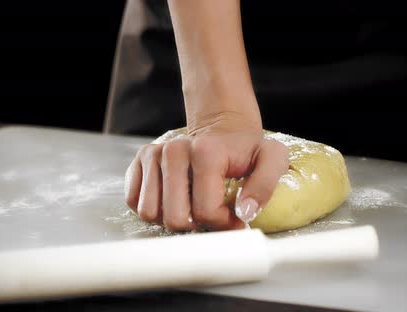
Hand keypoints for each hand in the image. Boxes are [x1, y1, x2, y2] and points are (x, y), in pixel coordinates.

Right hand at [124, 114, 288, 231]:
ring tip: (191, 206)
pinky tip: (173, 200)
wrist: (222, 130)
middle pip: (174, 217)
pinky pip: (134, 202)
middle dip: (195, 225)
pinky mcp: (138, 163)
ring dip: (172, 218)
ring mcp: (152, 155)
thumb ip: (265, 185)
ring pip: (149, 213)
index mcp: (204, 152)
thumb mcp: (272, 159)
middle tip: (210, 214)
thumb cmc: (247, 149)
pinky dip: (154, 209)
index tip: (234, 216)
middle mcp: (173, 150)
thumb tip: (244, 213)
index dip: (223, 223)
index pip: (206, 211)